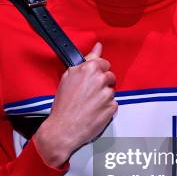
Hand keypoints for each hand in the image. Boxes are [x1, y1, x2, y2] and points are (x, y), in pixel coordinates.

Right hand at [33, 41, 117, 166]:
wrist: (63, 129)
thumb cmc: (63, 105)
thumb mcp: (69, 77)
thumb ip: (87, 60)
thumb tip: (98, 47)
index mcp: (89, 69)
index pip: (103, 62)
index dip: (98, 71)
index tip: (92, 78)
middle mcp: (100, 80)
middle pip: (109, 76)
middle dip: (102, 83)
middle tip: (89, 93)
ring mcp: (107, 94)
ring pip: (111, 91)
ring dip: (103, 96)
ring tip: (89, 104)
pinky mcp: (112, 107)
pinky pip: (113, 104)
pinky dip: (106, 108)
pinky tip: (94, 112)